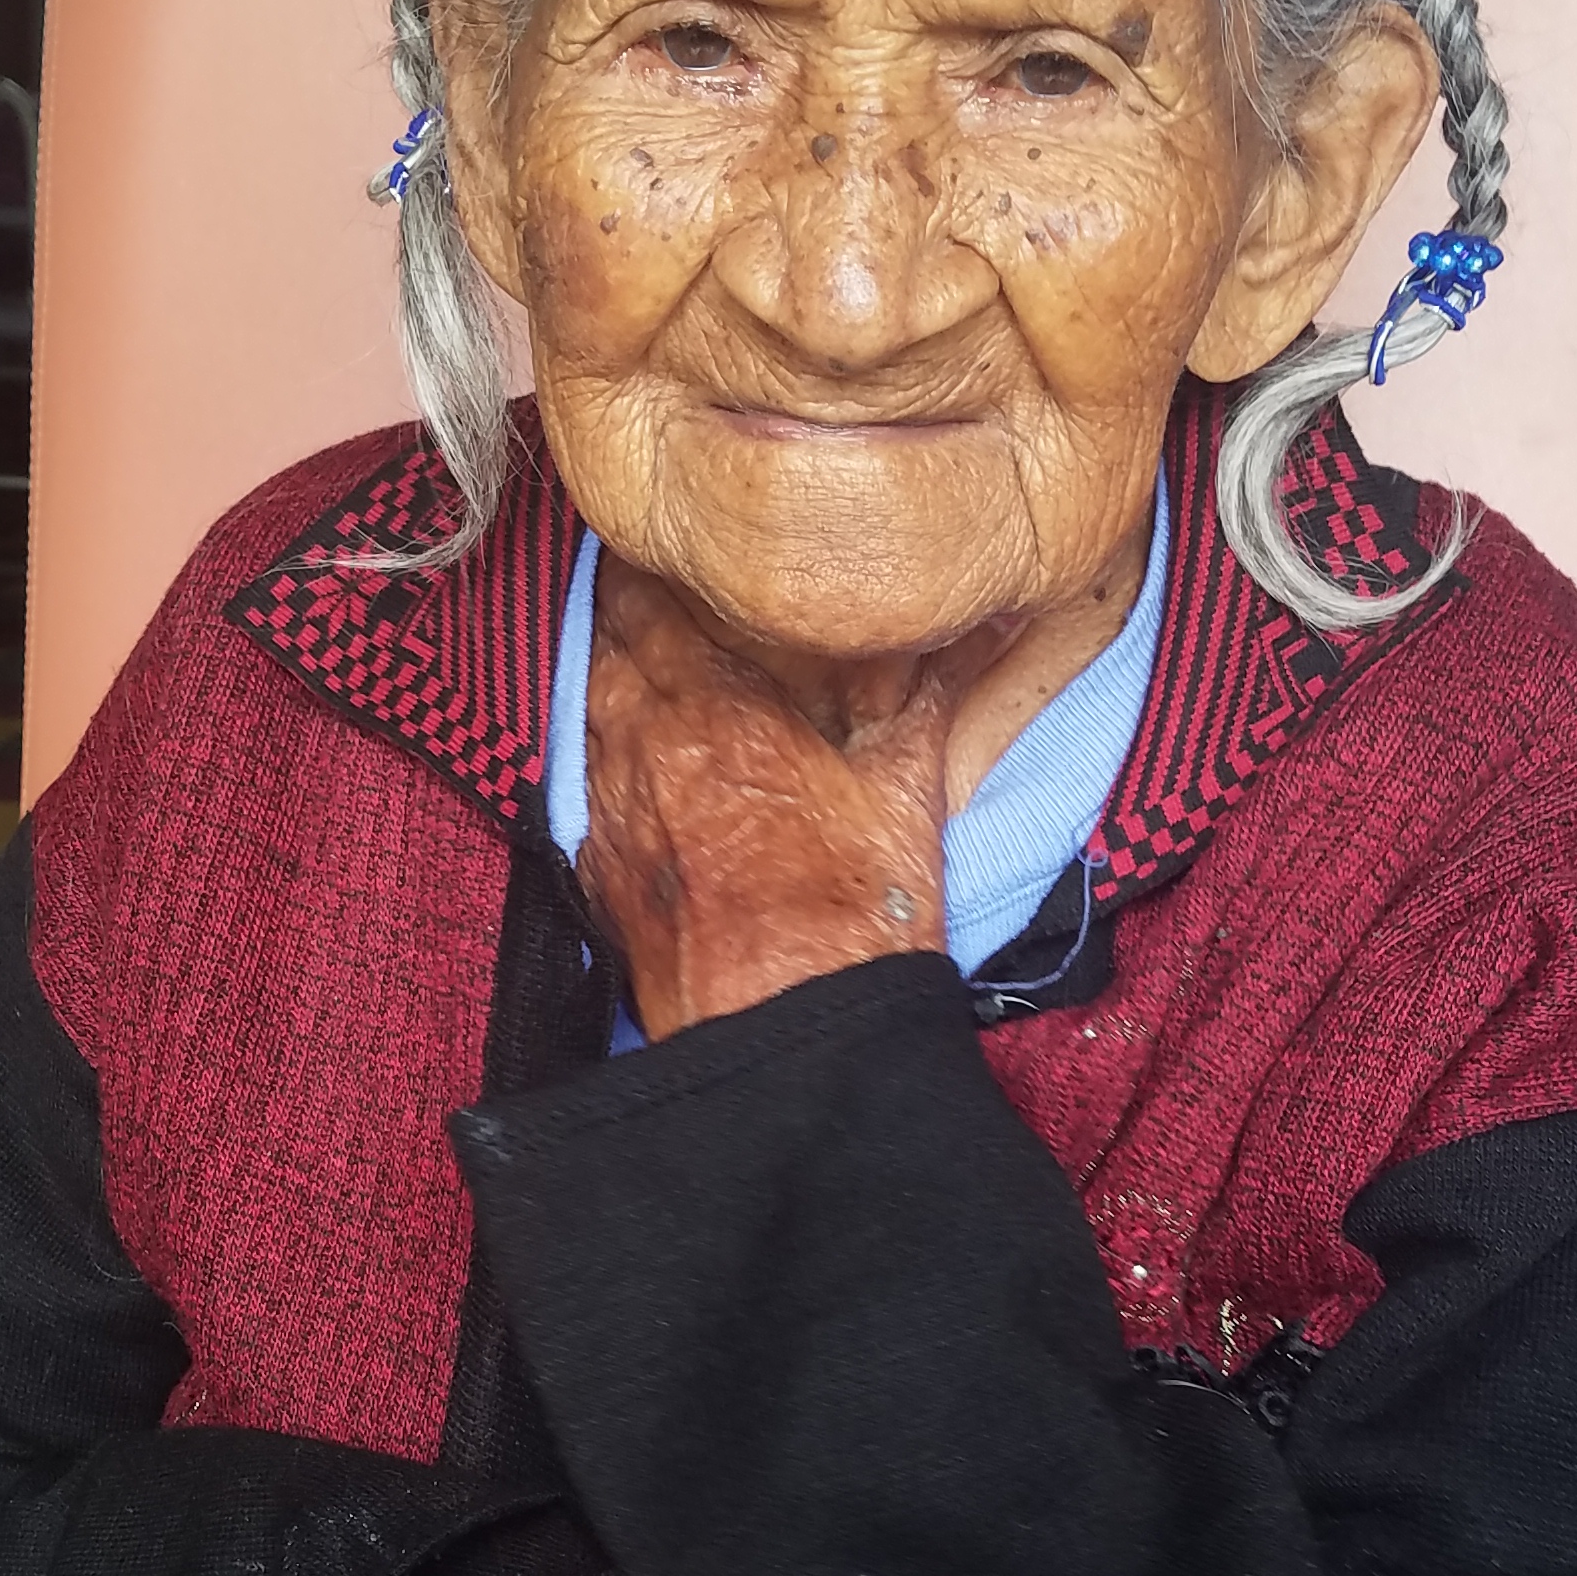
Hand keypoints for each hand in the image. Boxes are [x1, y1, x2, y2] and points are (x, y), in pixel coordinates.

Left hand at [579, 557, 1007, 1034]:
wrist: (784, 1037)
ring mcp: (609, 804)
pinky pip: (588, 773)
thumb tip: (988, 616)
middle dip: (634, 602)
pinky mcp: (597, 864)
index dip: (662, 557)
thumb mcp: (906, 787)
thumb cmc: (852, 919)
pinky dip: (608, 746)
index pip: (652, 591)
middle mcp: (642, 741)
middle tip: (670, 579)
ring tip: (658, 653)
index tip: (686, 538)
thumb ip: (932, 685)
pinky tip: (645, 752)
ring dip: (617, 667)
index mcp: (714, 706)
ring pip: (592, 698)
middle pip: (610, 635)